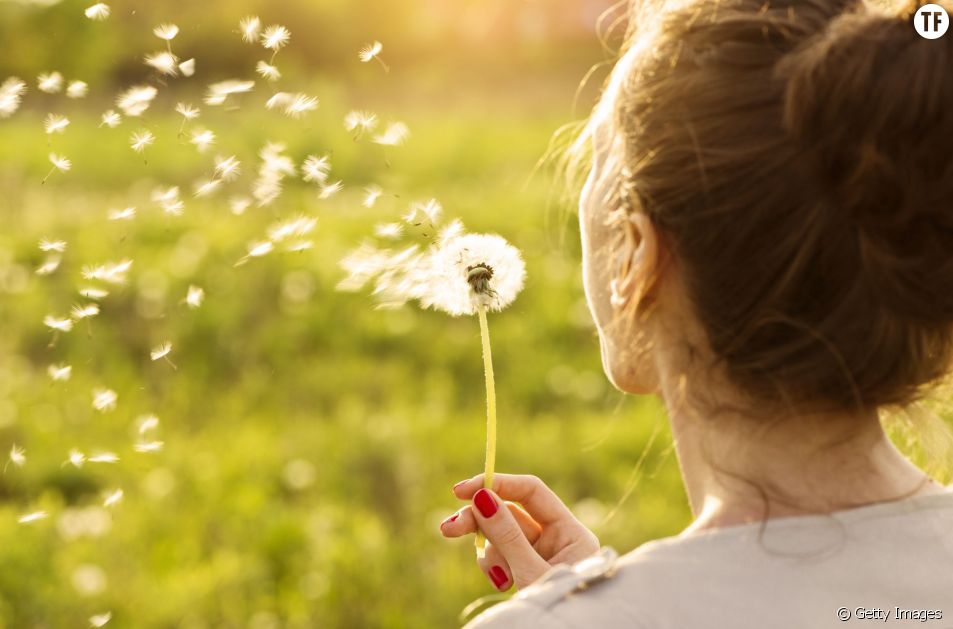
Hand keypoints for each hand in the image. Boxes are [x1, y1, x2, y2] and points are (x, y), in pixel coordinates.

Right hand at [439, 473, 600, 591]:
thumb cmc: (559, 612)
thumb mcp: (530, 573)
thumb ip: (507, 535)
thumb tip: (483, 497)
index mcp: (571, 532)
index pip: (531, 492)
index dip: (498, 484)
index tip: (463, 490)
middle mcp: (557, 540)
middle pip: (510, 512)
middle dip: (479, 519)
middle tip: (448, 529)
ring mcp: (540, 556)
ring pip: (500, 536)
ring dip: (487, 549)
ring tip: (495, 576)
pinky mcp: (524, 570)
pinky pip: (500, 556)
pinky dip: (493, 566)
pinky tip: (502, 584)